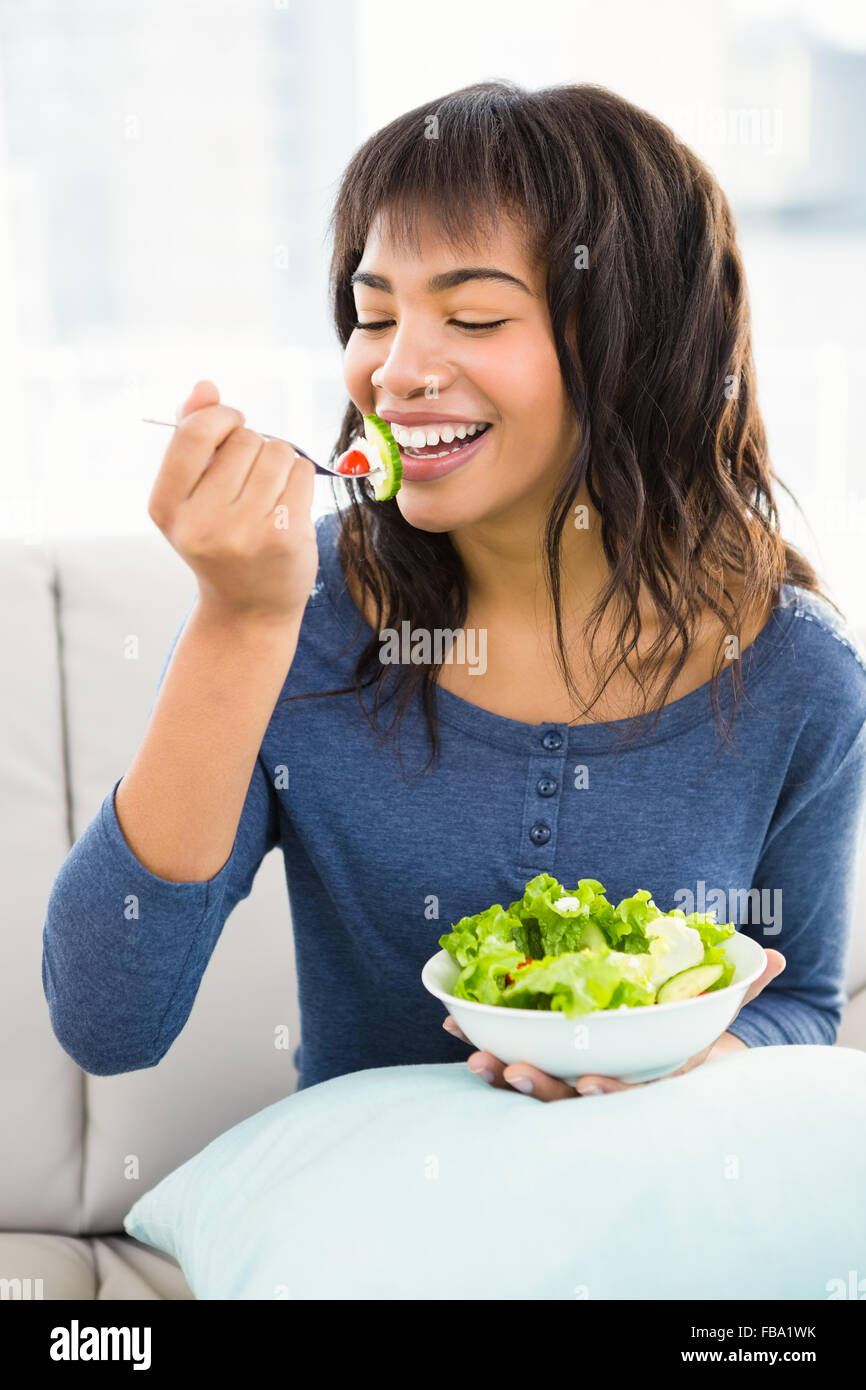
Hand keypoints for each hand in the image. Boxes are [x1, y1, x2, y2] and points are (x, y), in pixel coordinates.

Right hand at [148, 379, 317, 624]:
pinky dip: (301, 476)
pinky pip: (302, 471)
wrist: (249, 608)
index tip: (232, 428)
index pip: (194, 432)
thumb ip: (192, 435)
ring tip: (271, 491)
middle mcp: (199, 523)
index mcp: (165, 506)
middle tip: (251, 479)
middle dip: (255, 445)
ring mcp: (242, 532)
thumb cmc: (221, 539)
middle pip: (244, 438)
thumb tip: (206, 386)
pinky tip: (290, 503)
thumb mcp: (192, 494)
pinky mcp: (282, 537)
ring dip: (281, 460)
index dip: (221, 417)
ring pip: (277, 450)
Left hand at [443, 948, 786, 1101]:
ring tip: (477, 1059)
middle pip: (571, 1099)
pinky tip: (458, 1029)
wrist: (666, 1055)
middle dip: (540, 1087)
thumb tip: (773, 957)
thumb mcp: (717, 1012)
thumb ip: (742, 987)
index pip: (628, 1095)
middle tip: (511, 1069)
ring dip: (503, 1074)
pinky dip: (485, 1044)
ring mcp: (570, 1080)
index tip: (592, 1084)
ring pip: (534, 1087)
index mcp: (647, 1081)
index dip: (609, 1091)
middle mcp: (606, 1087)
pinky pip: (511, 1060)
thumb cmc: (689, 1034)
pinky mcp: (542, 1063)